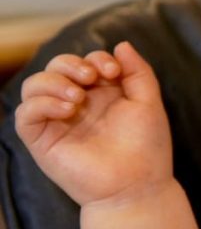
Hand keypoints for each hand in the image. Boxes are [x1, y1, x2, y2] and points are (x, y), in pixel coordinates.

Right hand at [14, 42, 173, 206]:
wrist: (136, 185)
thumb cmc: (146, 147)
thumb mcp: (148, 102)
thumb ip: (137, 71)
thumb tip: (121, 44)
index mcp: (101, 94)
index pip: (85, 62)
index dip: (96, 58)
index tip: (113, 71)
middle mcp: (76, 104)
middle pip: (55, 67)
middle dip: (70, 64)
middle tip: (90, 77)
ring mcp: (57, 121)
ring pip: (33, 86)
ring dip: (53, 82)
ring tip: (77, 98)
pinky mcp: (42, 140)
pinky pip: (25, 113)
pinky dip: (41, 103)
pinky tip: (67, 109)